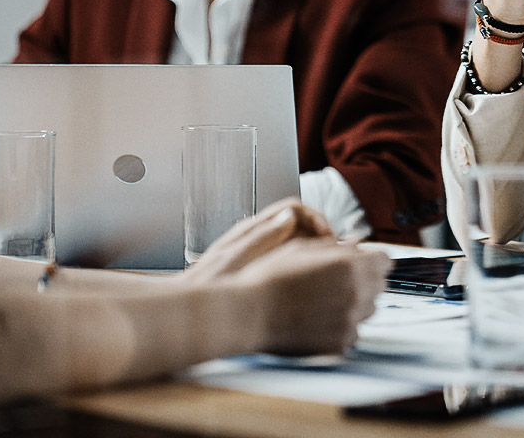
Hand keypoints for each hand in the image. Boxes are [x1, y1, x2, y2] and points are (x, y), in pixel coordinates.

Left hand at [184, 197, 336, 284]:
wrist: (187, 313)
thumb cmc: (205, 288)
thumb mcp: (234, 260)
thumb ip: (263, 236)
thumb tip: (292, 216)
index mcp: (253, 229)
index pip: (296, 209)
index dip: (317, 220)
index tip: (329, 240)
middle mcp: (259, 238)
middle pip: (303, 225)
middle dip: (323, 239)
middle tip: (335, 259)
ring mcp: (262, 255)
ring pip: (300, 244)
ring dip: (317, 255)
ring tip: (328, 273)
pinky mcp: (265, 274)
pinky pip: (294, 264)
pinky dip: (308, 270)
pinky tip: (313, 287)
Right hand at [238, 238, 388, 354]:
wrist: (248, 314)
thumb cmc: (271, 278)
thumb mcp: (305, 249)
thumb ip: (338, 248)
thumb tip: (358, 247)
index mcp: (350, 265)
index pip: (385, 260)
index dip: (372, 259)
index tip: (362, 262)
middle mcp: (356, 293)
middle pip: (379, 284)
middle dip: (365, 279)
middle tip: (338, 280)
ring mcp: (350, 320)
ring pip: (369, 309)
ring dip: (356, 302)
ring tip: (324, 299)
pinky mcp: (340, 342)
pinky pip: (354, 331)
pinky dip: (343, 325)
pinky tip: (319, 318)